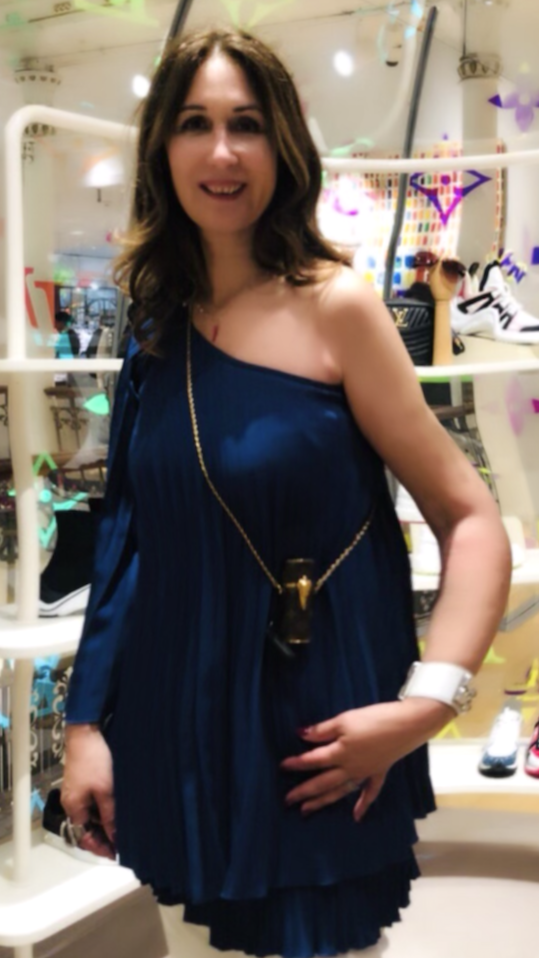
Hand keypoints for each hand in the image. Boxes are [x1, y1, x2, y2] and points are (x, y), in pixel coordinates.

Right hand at [61, 724, 115, 858]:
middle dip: (103, 836)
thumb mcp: (106, 791)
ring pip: (91, 815)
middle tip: (123, 843)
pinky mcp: (83, 782)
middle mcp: (71, 802)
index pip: (84, 837)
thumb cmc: (95, 761)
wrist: (86, 732)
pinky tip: (117, 809)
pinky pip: (92, 803)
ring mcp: (76, 791)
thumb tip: (115, 838)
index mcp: (73, 807)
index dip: (100, 847)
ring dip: (105, 822)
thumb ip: (110, 815)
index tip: (116, 854)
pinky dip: (103, 810)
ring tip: (123, 828)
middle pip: (86, 827)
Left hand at [281, 699, 451, 820]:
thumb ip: (322, 730)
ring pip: (340, 791)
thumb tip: (301, 735)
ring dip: (324, 801)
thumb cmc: (374, 719)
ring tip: (307, 811)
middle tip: (288, 802)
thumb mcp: (344, 719)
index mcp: (340, 753)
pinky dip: (363, 805)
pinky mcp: (380, 772)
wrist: (407, 725)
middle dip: (304, 792)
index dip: (296, 763)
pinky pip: (370, 792)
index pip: (313, 760)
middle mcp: (350, 768)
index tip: (282, 767)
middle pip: (323, 782)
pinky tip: (356, 817)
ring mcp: (365, 773)